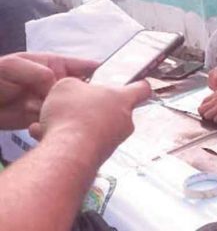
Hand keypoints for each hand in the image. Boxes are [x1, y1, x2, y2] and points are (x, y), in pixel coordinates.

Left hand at [0, 53, 97, 128]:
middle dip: (86, 98)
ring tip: (50, 115)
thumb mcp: (12, 66)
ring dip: (65, 114)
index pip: (85, 67)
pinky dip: (52, 126)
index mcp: (55, 65)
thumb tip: (57, 84)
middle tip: (87, 106)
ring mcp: (50, 103)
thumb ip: (38, 72)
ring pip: (70, 109)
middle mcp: (56, 84)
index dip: (102, 73)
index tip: (117, 82)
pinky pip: (56, 123)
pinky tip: (41, 126)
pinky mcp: (43, 120)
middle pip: (83, 91)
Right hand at [29, 78, 150, 162]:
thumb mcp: (67, 86)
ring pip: (97, 128)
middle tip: (76, 105)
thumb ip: (77, 85)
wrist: (69, 152)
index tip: (138, 83)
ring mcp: (113, 141)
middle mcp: (124, 121)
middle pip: (116, 110)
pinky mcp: (99, 156)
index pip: (141, 89)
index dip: (139, 84)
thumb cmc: (73, 115)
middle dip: (96, 108)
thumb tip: (76, 91)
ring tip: (54, 123)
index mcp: (122, 99)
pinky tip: (50, 137)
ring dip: (78, 125)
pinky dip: (70, 140)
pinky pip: (85, 143)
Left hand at [198, 82, 216, 122]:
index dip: (203, 106)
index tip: (206, 109)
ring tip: (215, 118)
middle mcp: (215, 100)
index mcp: (215, 94)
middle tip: (208, 115)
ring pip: (207, 115)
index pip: (203, 101)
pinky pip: (216, 119)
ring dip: (210, 118)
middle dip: (203, 113)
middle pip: (201, 109)